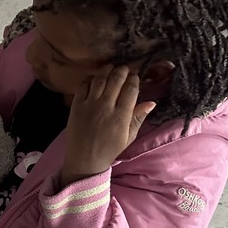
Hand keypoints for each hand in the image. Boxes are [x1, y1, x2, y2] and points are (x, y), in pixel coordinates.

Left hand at [61, 66, 156, 185]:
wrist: (84, 160)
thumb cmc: (109, 149)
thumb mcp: (128, 137)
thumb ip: (138, 118)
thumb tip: (151, 102)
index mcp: (121, 117)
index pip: (130, 90)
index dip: (134, 80)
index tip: (135, 77)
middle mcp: (106, 108)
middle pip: (116, 80)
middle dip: (122, 71)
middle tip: (124, 69)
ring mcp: (89, 105)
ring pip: (99, 79)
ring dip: (107, 70)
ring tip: (111, 68)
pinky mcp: (76, 105)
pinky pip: (83, 85)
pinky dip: (90, 78)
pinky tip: (95, 78)